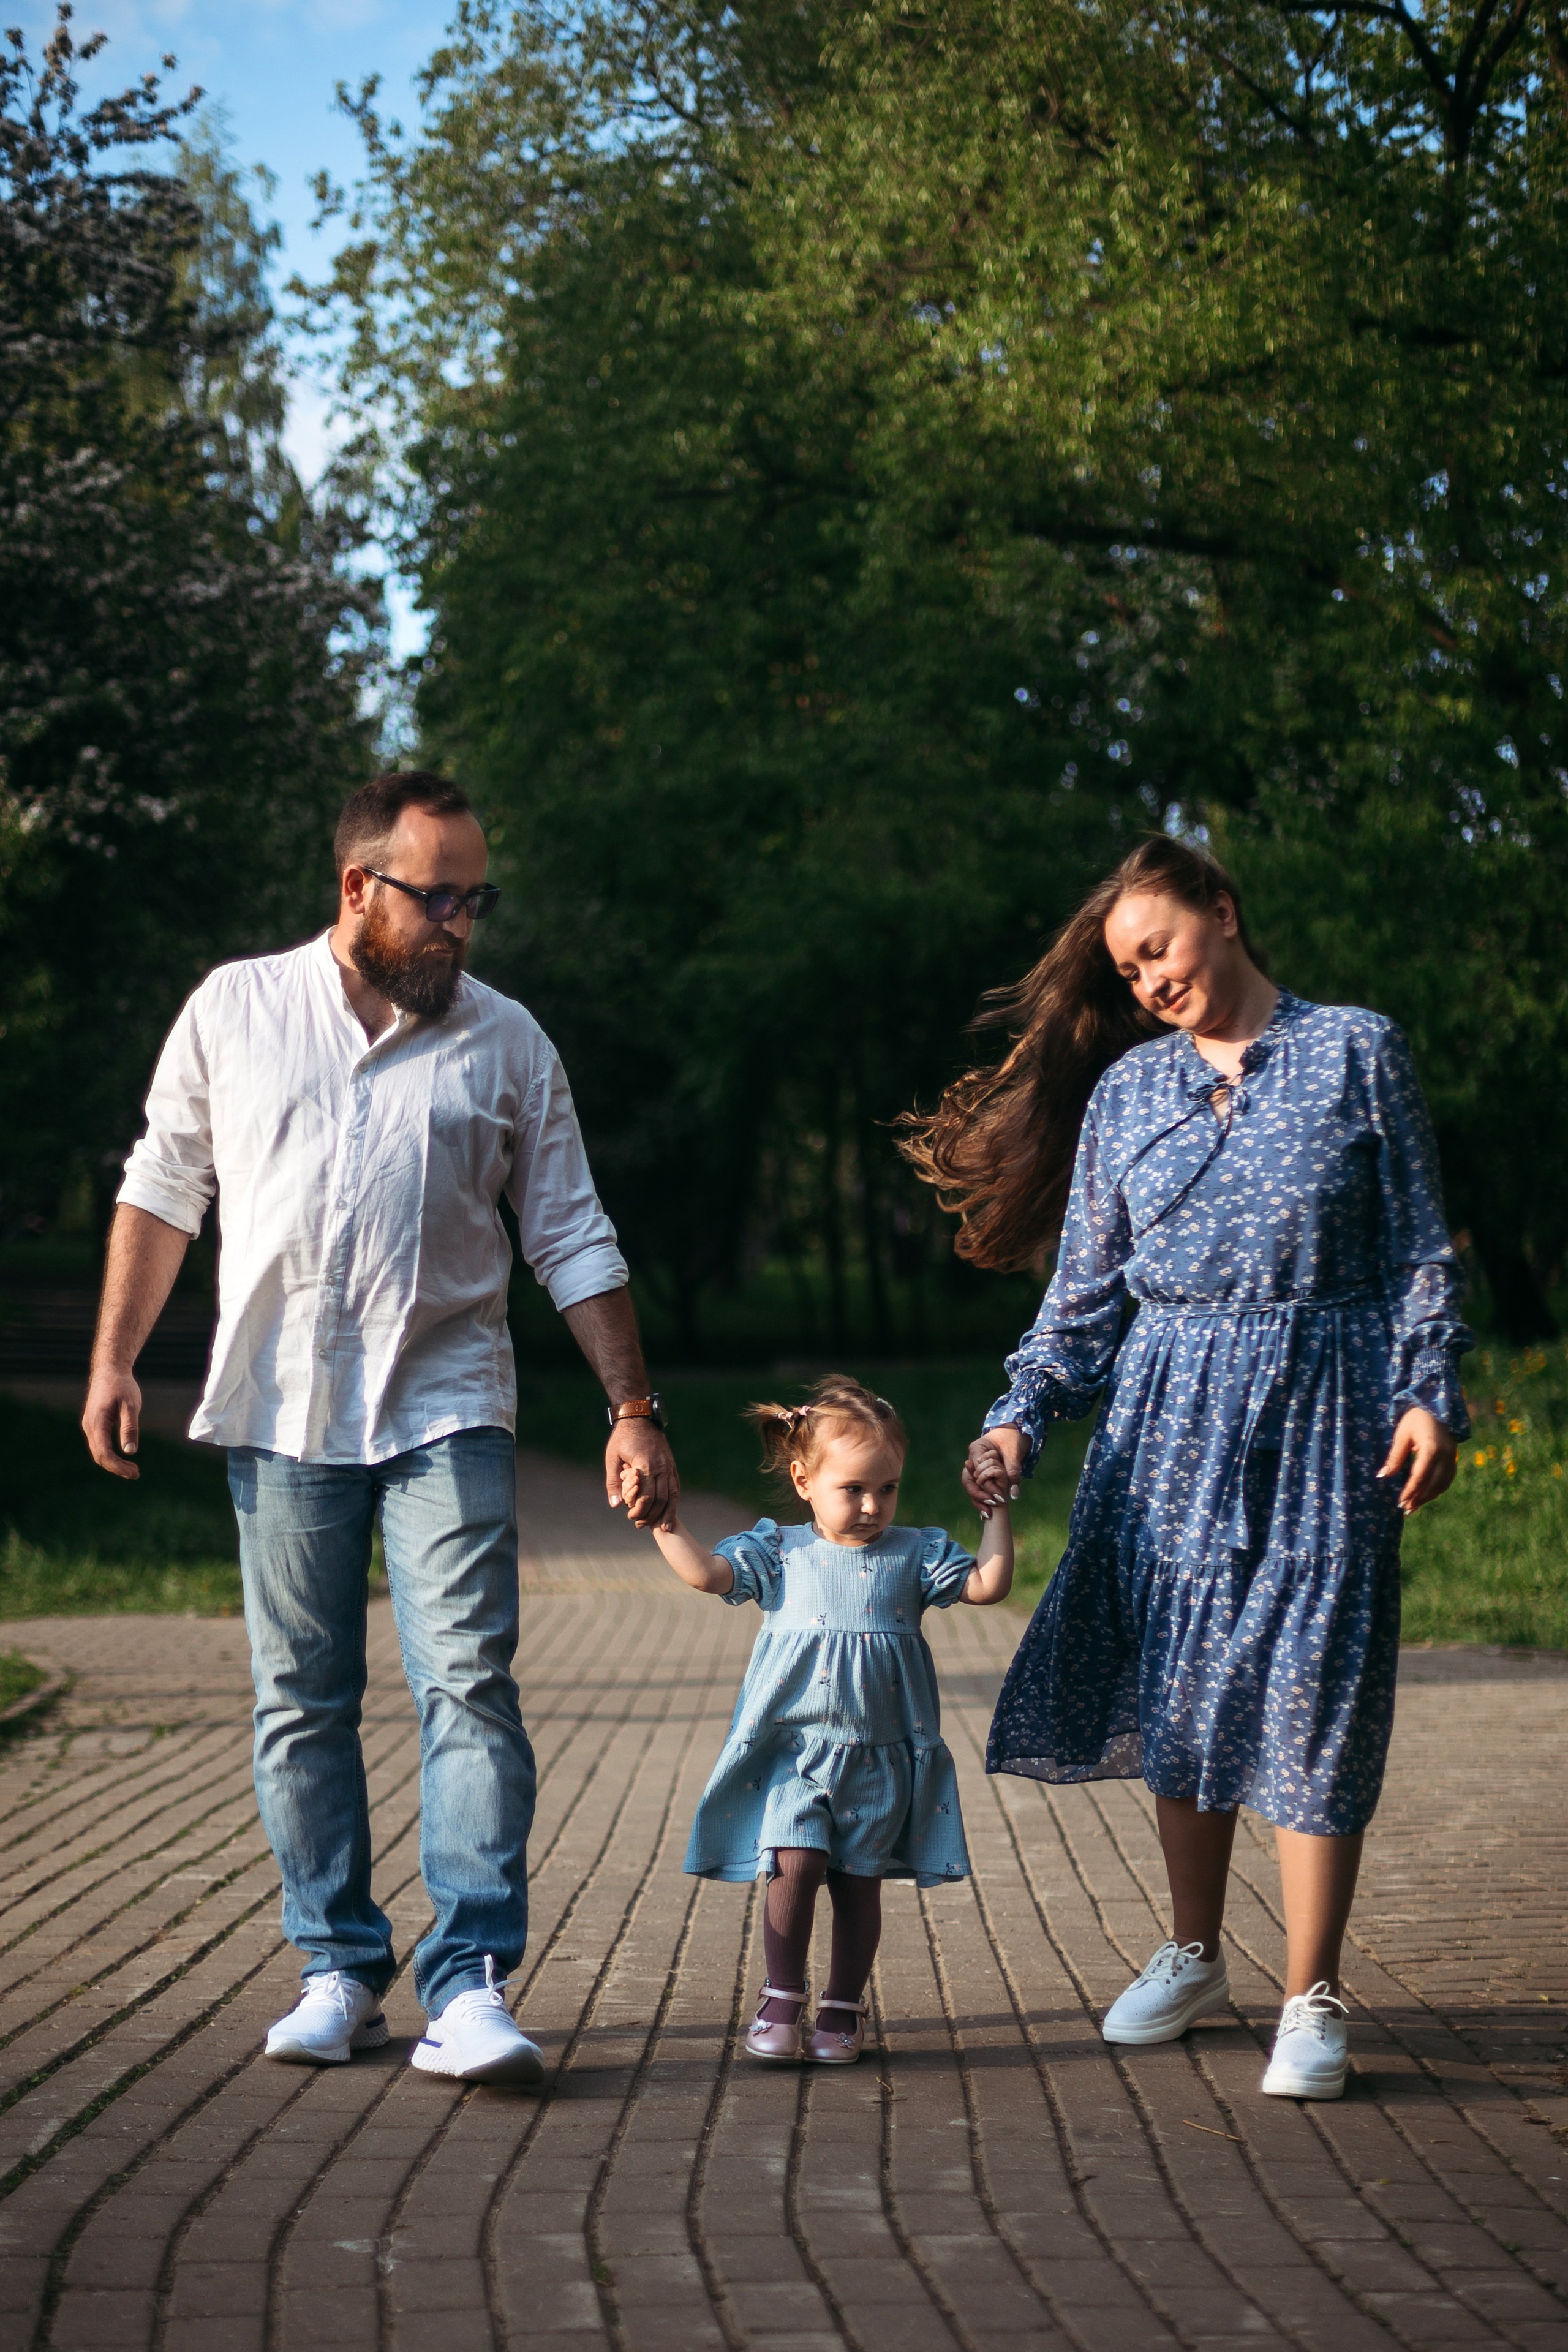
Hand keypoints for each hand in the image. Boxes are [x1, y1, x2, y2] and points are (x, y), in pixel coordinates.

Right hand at [82, 1365, 142, 1480]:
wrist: (110, 1369)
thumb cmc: (122, 1385)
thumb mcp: (130, 1405)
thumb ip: (129, 1428)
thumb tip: (130, 1452)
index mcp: (96, 1423)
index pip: (104, 1453)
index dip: (118, 1467)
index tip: (134, 1473)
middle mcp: (89, 1426)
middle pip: (99, 1456)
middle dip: (116, 1467)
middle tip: (136, 1474)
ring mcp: (90, 1425)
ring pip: (98, 1451)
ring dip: (113, 1462)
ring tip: (132, 1469)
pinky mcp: (94, 1423)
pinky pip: (99, 1444)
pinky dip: (110, 1453)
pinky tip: (123, 1456)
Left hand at [605, 1418, 678, 1531]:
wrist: (640, 1416)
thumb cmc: (622, 1438)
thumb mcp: (612, 1458)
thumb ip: (613, 1482)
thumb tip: (616, 1506)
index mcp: (645, 1465)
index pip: (646, 1496)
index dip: (639, 1510)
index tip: (630, 1517)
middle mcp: (661, 1466)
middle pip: (661, 1499)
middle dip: (651, 1515)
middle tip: (640, 1524)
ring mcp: (669, 1465)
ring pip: (673, 1495)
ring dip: (667, 1513)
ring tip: (663, 1527)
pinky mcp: (672, 1464)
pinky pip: (676, 1486)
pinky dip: (674, 1501)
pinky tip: (670, 1511)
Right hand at [963, 1424, 1028, 1515]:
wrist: (1014, 1432)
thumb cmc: (1013, 1439)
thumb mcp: (1014, 1454)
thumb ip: (1013, 1473)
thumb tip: (1013, 1494)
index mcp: (977, 1449)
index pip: (977, 1472)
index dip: (987, 1485)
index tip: (998, 1497)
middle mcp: (972, 1459)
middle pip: (968, 1481)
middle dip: (978, 1496)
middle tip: (990, 1509)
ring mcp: (974, 1467)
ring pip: (971, 1486)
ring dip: (979, 1500)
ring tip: (987, 1515)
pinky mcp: (980, 1473)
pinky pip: (978, 1487)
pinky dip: (982, 1498)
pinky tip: (986, 1513)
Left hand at [1378, 1406, 1456, 1514]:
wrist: (1435, 1407)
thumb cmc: (1414, 1419)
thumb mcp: (1401, 1435)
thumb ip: (1395, 1457)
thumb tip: (1383, 1476)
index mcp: (1432, 1448)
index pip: (1421, 1476)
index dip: (1411, 1491)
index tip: (1400, 1502)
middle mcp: (1445, 1455)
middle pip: (1433, 1484)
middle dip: (1419, 1498)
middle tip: (1405, 1509)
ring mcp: (1452, 1457)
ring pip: (1442, 1484)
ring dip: (1428, 1497)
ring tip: (1413, 1507)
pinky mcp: (1453, 1459)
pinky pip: (1447, 1479)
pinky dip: (1436, 1490)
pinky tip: (1425, 1496)